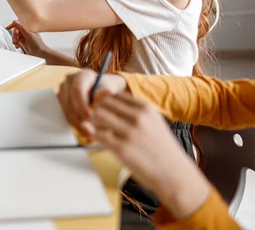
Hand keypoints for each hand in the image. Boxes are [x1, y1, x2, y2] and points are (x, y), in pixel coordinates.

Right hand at [6, 20, 47, 54]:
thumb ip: (21, 28)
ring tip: (17, 44)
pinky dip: (16, 43)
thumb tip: (15, 22)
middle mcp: (26, 30)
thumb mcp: (28, 35)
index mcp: (29, 26)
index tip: (8, 28)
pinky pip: (16, 40)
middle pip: (16, 29)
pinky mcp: (22, 40)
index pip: (19, 22)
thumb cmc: (38, 44)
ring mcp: (24, 35)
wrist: (39, 53)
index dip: (13, 24)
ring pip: (15, 35)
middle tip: (15, 40)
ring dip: (14, 39)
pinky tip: (18, 46)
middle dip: (14, 35)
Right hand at [57, 69, 126, 138]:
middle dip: (80, 117)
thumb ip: (108, 89)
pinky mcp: (61, 103)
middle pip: (70, 103)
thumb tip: (103, 93)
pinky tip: (89, 130)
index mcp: (82, 75)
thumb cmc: (109, 88)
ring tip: (94, 130)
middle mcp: (69, 82)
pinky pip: (67, 117)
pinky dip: (78, 125)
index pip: (77, 90)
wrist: (103, 90)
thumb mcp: (113, 86)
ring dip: (79, 124)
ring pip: (67, 112)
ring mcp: (63, 92)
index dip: (81, 104)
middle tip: (91, 129)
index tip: (89, 116)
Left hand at [92, 92, 210, 218]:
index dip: (104, 101)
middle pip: (103, 103)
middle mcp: (138, 117)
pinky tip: (101, 140)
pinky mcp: (121, 149)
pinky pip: (98, 135)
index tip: (103, 109)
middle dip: (97, 110)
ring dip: (95, 123)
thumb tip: (107, 99)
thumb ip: (133, 111)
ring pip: (97, 116)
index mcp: (145, 108)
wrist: (174, 174)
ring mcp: (129, 133)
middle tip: (99, 121)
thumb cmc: (161, 149)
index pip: (114, 94)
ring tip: (101, 130)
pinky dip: (95, 136)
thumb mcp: (153, 122)